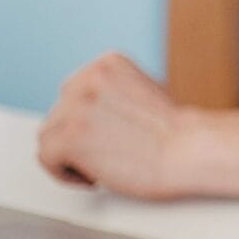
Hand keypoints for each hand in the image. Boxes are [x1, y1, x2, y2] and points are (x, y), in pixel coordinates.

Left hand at [37, 53, 200, 200]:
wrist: (192, 150)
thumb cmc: (178, 133)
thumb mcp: (144, 92)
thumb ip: (112, 95)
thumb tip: (89, 115)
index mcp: (108, 62)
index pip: (73, 92)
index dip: (89, 120)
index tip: (108, 136)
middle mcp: (88, 78)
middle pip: (57, 114)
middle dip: (79, 137)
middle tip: (107, 152)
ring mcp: (75, 107)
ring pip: (48, 136)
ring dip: (71, 156)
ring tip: (102, 164)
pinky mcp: (69, 137)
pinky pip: (46, 158)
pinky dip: (65, 173)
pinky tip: (94, 175)